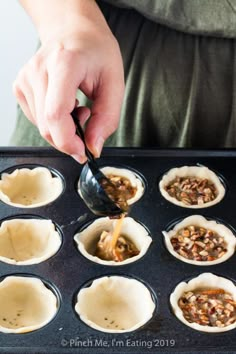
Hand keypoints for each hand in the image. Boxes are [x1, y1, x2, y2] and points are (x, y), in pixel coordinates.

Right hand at [13, 11, 123, 162]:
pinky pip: (37, 120)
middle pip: (47, 126)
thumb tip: (93, 147)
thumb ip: (107, 118)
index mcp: (64, 64)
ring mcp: (25, 78)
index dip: (69, 141)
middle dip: (70, 139)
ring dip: (63, 129)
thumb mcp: (114, 84)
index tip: (84, 151)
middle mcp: (38, 70)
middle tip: (88, 123)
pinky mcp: (20, 87)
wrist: (73, 31)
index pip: (56, 114)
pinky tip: (65, 105)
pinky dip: (54, 122)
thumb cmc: (96, 52)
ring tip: (78, 108)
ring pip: (41, 126)